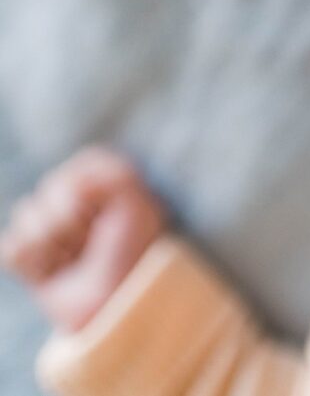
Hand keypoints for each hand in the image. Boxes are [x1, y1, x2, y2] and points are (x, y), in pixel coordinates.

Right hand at [0, 146, 166, 331]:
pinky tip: (53, 271)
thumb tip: (72, 185)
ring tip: (74, 260)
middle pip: (49, 188)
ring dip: (51, 242)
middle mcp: (82, 203)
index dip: (91, 191)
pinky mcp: (33, 260)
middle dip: (69, 219)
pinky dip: (30, 261)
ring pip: (26, 214)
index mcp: (110, 186)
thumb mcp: (135, 205)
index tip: (110, 213)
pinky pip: (10, 246)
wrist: (116, 304)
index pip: (81, 166)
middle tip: (93, 242)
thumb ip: (110, 173)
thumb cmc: (132, 253)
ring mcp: (54, 230)